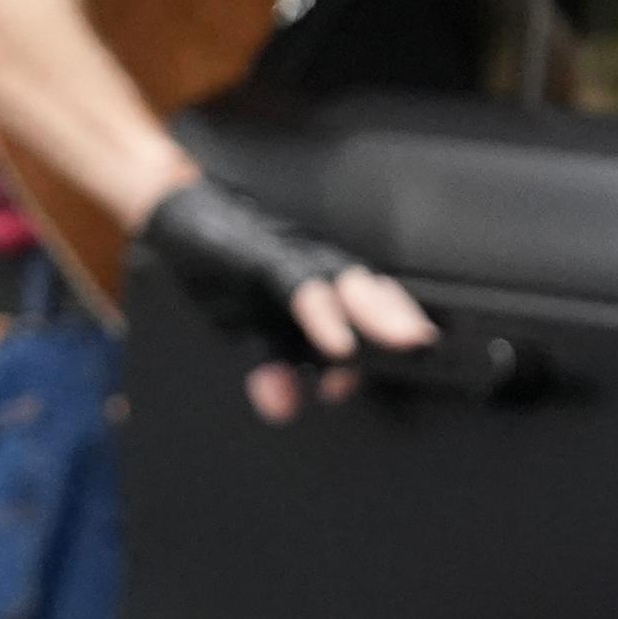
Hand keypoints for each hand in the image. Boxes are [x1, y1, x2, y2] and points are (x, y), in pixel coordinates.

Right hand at [132, 175, 440, 422]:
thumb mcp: (246, 328)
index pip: (378, 308)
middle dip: (407, 323)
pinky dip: (323, 315)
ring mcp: (294, 257)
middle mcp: (318, 268)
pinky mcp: (262, 253)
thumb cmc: (221, 267)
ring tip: (407, 343)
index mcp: (323, 284)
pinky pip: (299, 283)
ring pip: (349, 284)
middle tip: (433, 353)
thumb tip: (283, 407)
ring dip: (381, 316)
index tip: (440, 363)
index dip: (409, 332)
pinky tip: (339, 340)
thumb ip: (269, 367)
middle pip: (376, 294)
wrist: (176, 210)